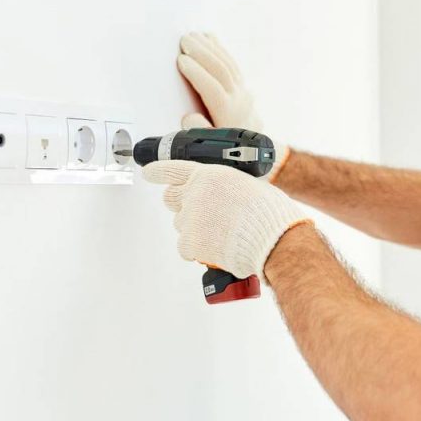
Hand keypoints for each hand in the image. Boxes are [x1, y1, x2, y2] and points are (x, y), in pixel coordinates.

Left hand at [142, 159, 311, 279]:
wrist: (272, 238)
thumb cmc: (269, 214)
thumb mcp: (248, 186)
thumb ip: (226, 188)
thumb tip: (223, 198)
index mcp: (210, 175)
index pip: (174, 169)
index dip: (158, 171)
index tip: (148, 172)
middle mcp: (195, 193)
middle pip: (171, 198)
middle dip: (180, 205)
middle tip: (199, 215)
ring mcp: (190, 218)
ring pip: (181, 225)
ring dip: (195, 230)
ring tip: (222, 235)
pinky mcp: (190, 242)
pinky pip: (185, 248)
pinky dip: (198, 251)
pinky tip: (217, 248)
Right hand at [177, 32, 289, 181]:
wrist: (259, 156)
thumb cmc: (232, 154)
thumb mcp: (213, 152)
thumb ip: (201, 134)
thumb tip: (189, 118)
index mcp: (229, 116)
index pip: (213, 89)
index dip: (197, 73)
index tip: (181, 61)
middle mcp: (239, 101)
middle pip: (221, 71)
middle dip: (202, 53)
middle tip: (184, 40)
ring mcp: (243, 93)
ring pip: (228, 65)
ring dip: (210, 48)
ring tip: (193, 37)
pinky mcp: (244, 89)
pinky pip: (233, 65)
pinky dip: (221, 51)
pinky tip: (211, 40)